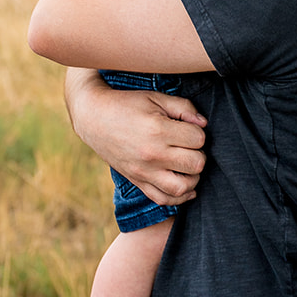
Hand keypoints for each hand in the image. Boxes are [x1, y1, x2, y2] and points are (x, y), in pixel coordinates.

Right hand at [64, 69, 206, 205]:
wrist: (94, 117)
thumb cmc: (127, 104)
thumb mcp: (156, 98)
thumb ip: (184, 108)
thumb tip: (203, 125)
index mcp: (158, 130)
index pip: (198, 139)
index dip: (198, 132)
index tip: (187, 128)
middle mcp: (152, 154)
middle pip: (196, 164)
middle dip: (198, 153)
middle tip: (189, 145)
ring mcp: (144, 172)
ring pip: (183, 187)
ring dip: (193, 177)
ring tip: (188, 164)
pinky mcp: (137, 181)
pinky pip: (163, 199)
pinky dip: (179, 197)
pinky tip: (185, 186)